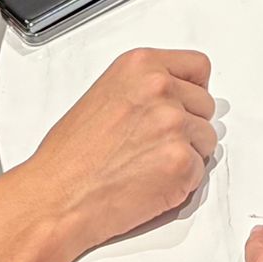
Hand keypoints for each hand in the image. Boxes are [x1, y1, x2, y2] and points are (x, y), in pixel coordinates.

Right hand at [9, 48, 216, 261]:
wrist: (56, 196)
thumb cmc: (69, 156)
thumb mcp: (105, 95)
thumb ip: (144, 89)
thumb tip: (175, 98)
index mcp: (141, 65)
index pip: (198, 67)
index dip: (191, 91)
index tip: (183, 104)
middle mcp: (161, 88)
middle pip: (205, 105)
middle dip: (187, 127)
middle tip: (151, 146)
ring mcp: (174, 123)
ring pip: (207, 139)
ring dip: (186, 155)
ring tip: (146, 164)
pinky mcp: (181, 160)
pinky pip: (199, 172)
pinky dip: (180, 183)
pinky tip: (148, 183)